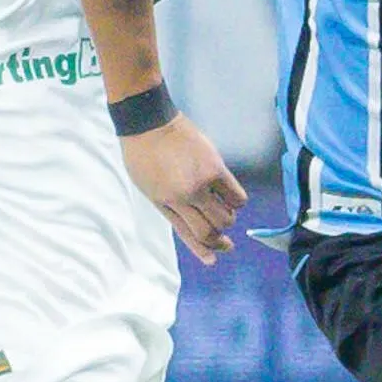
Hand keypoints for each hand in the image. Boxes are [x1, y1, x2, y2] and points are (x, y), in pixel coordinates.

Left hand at [119, 114, 246, 264]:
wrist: (148, 122)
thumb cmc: (143, 154)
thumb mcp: (148, 188)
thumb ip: (170, 207)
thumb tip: (195, 223)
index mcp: (164, 204)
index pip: (188, 234)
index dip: (203, 250)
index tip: (214, 258)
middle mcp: (183, 198)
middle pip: (211, 230)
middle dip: (219, 238)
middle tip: (225, 238)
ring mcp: (200, 183)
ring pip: (226, 217)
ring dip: (228, 218)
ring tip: (223, 209)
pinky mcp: (216, 168)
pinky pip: (237, 196)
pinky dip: (238, 202)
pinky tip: (233, 199)